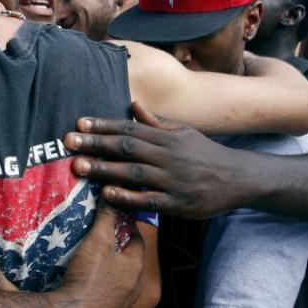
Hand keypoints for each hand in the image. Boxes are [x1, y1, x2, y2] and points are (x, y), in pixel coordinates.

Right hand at [59, 202, 143, 307]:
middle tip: (96, 237)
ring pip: (117, 278)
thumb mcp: (97, 241)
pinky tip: (82, 282)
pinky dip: (97, 285)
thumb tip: (113, 191)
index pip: (137, 238)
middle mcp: (134, 286)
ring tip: (87, 257)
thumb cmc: (90, 278)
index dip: (125, 225)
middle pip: (127, 259)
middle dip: (114, 247)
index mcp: (136, 266)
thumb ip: (106, 216)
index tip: (112, 217)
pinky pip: (105, 294)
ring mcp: (121, 304)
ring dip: (106, 268)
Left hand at [65, 101, 250, 218]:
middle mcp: (168, 156)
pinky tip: (107, 193)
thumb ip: (156, 122)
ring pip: (133, 172)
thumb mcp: (184, 132)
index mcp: (167, 137)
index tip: (79, 123)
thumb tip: (133, 104)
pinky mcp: (177, 203)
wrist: (239, 178)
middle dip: (96, 144)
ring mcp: (172, 180)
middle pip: (127, 148)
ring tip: (78, 166)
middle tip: (68, 140)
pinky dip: (127, 196)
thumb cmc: (206, 154)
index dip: (104, 125)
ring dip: (104, 168)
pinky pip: (149, 199)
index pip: (130, 128)